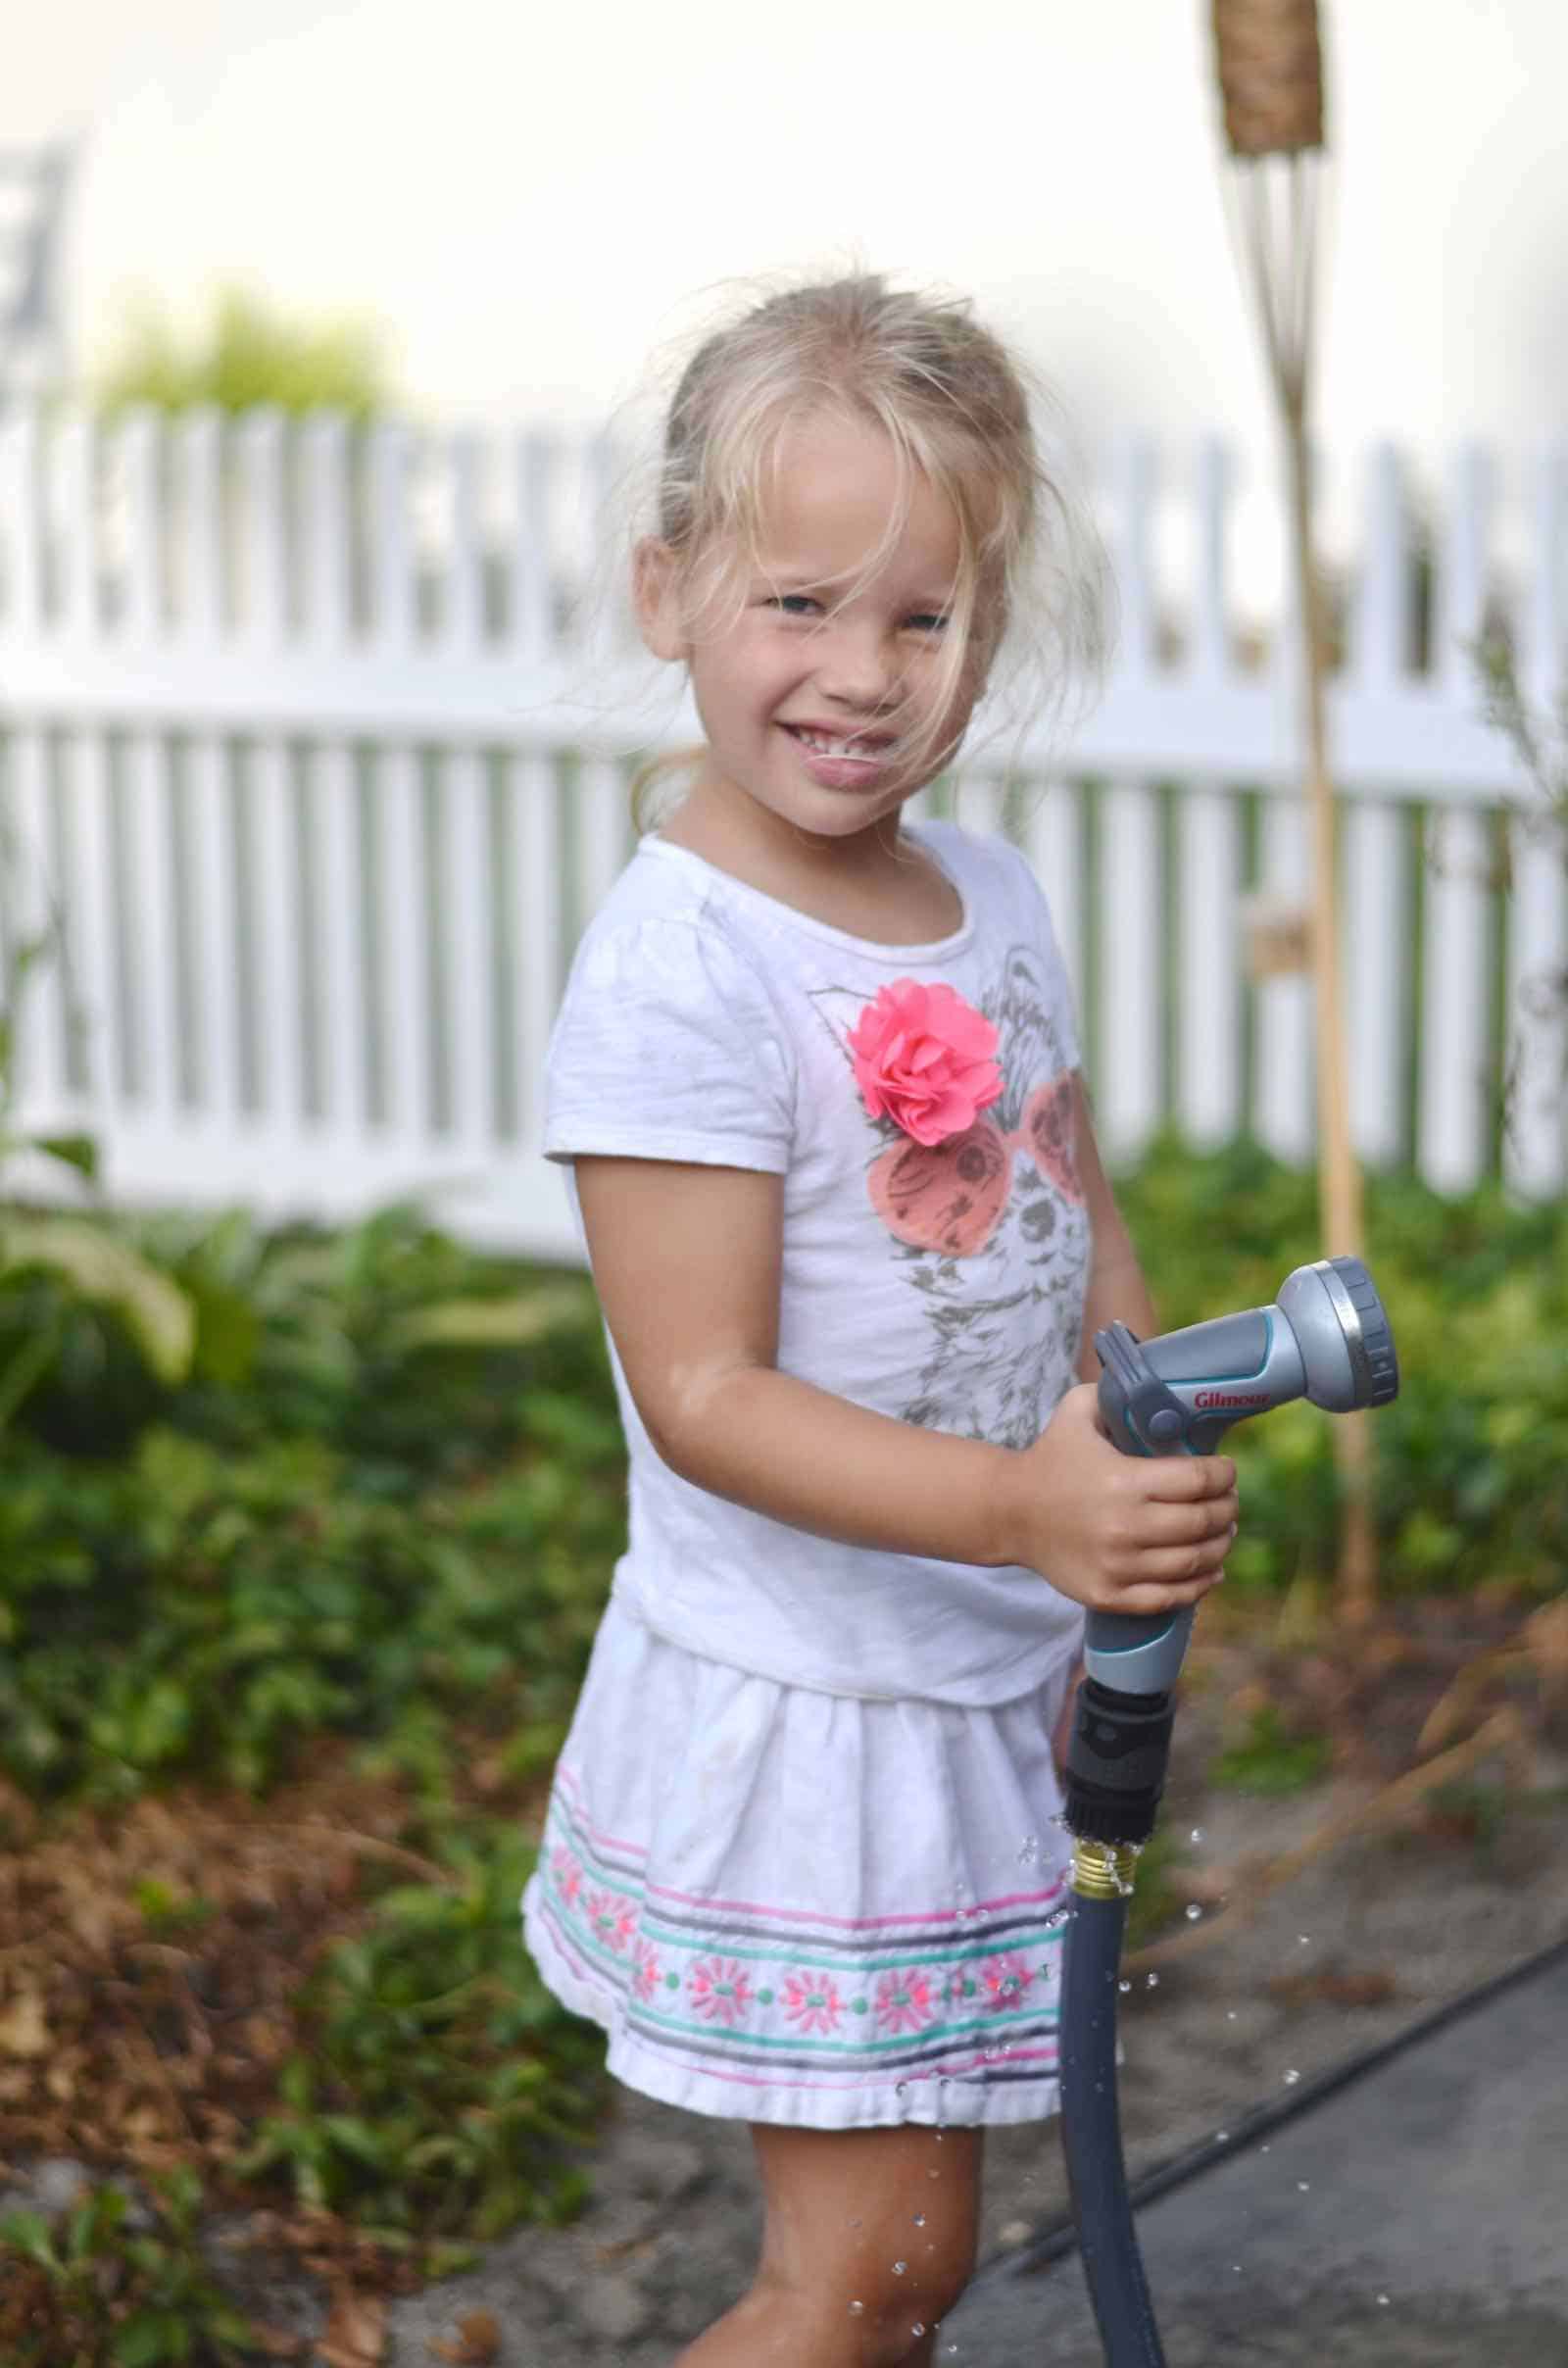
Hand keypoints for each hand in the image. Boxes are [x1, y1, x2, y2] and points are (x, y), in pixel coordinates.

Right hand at [1006, 1383, 1237, 1616]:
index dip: (1223, 1474)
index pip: (1198, 1480)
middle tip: (1229, 1500)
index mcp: (1123, 1480)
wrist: (1008, 1512)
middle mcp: (1124, 1526)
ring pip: (1194, 1562)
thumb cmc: (1050, 1458)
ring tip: (1224, 1533)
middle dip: (1226, 1508)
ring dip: (1219, 1546)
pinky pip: (1170, 1597)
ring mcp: (1117, 1565)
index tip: (1226, 1470)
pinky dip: (1199, 1586)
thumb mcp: (1076, 1411)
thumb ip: (1115, 1391)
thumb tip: (1156, 1379)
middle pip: (1202, 1522)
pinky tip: (1211, 1571)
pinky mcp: (1109, 1593)